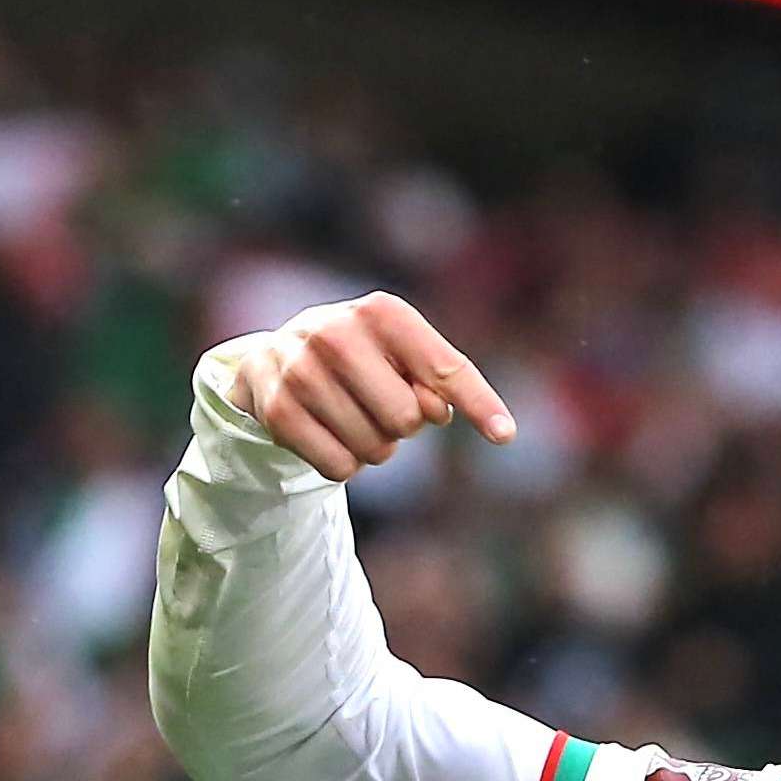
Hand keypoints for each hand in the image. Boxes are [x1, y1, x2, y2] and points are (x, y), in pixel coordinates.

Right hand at [227, 293, 515, 478]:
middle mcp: (337, 333)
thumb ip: (436, 380)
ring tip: (353, 414)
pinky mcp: (276, 409)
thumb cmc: (365, 357)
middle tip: (382, 405)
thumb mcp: (404, 354)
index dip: (478, 403)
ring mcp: (300, 370)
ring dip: (375, 446)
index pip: (444, 369)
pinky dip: (344, 463)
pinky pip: (339, 468)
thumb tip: (438, 412)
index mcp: (383, 313)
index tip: (505, 434)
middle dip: (405, 426)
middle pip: (408, 420)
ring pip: (374, 449)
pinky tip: (328, 432)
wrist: (276, 356)